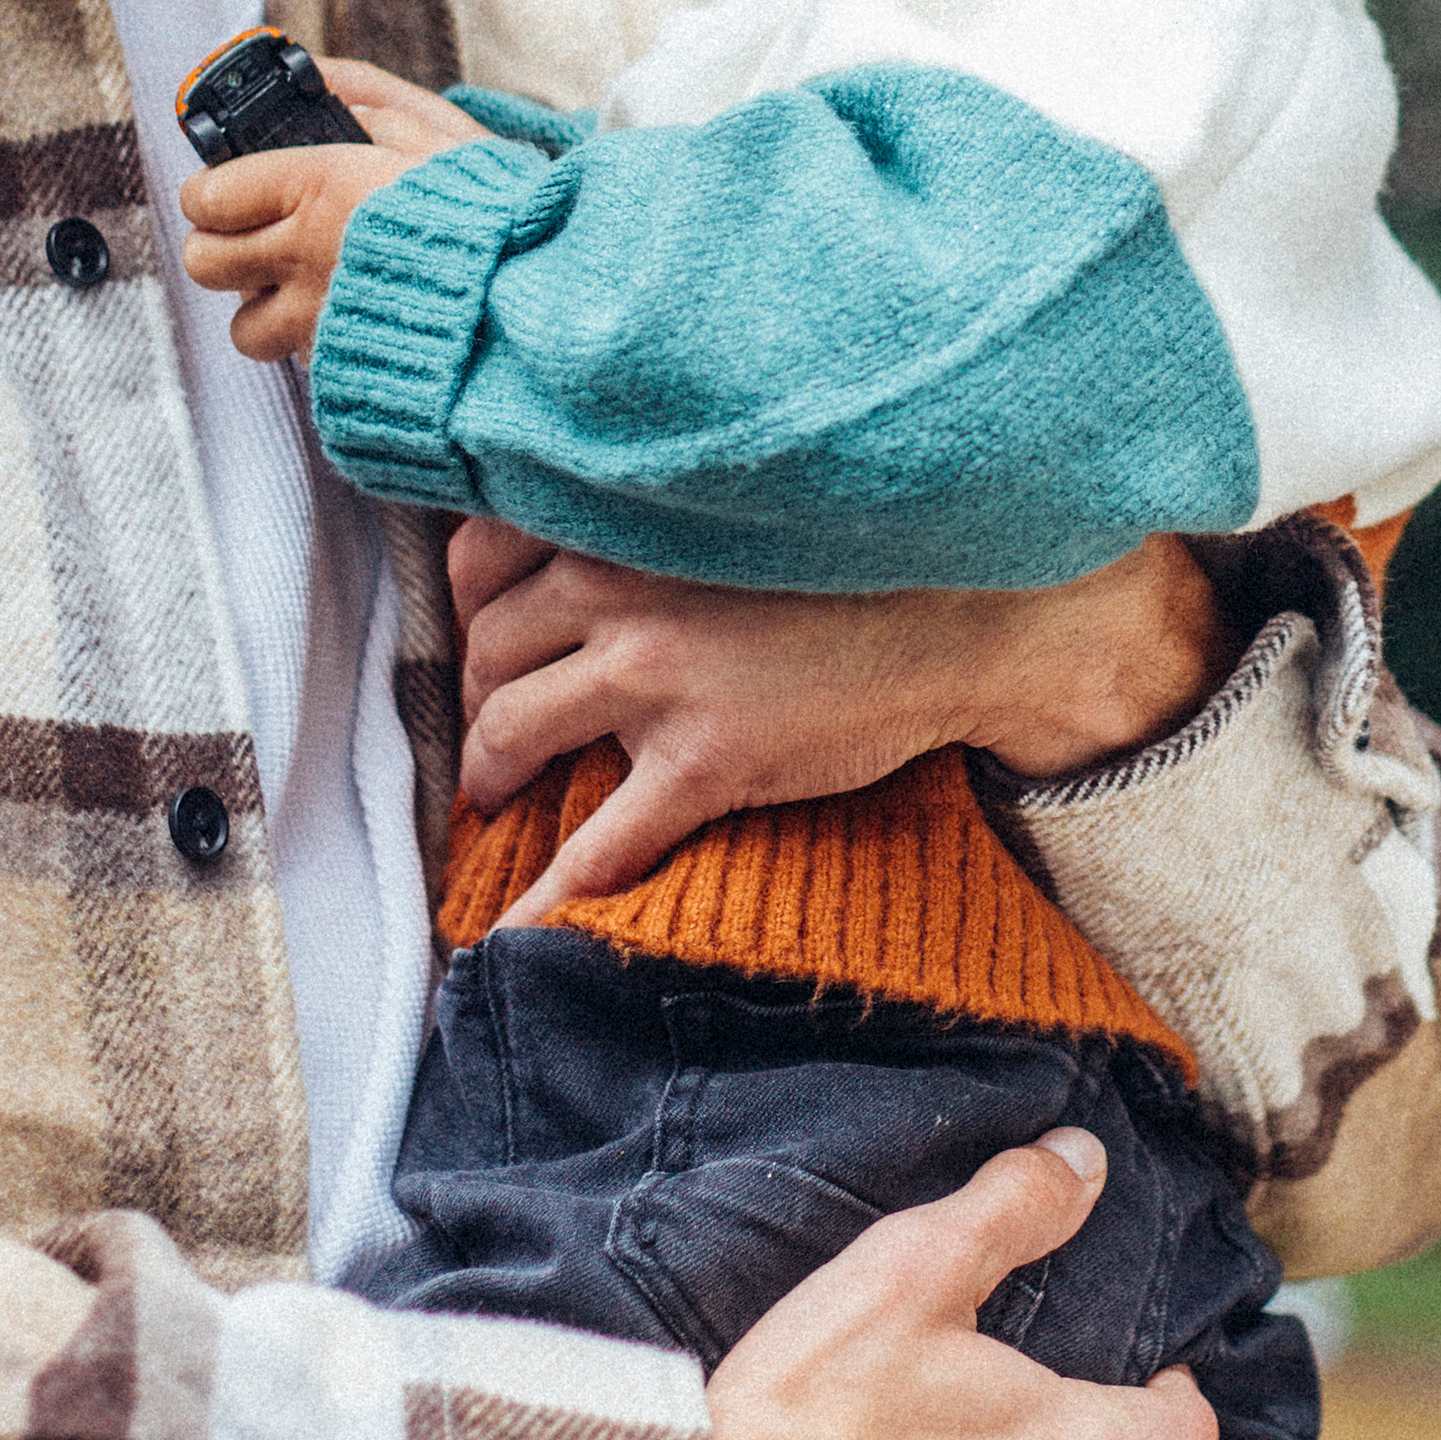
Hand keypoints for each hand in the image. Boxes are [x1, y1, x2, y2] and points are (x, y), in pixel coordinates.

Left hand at [179, 53, 487, 362]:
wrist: (536, 296)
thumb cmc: (497, 208)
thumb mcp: (441, 129)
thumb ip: (372, 98)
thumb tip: (325, 82)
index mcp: (317, 187)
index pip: (209, 197)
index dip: (209, 191)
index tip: (223, 189)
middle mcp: (304, 255)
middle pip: (206, 263)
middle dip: (219, 247)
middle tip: (248, 237)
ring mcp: (320, 319)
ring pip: (244, 328)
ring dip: (261, 307)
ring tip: (296, 290)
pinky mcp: (345, 367)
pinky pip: (299, 361)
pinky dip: (311, 343)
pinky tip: (347, 319)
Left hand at [448, 519, 1247, 910]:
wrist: (968, 615)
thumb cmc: (856, 555)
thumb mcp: (733, 508)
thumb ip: (648, 517)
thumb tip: (573, 551)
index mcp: (626, 515)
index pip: (483, 553)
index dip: (472, 604)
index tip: (484, 631)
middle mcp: (621, 585)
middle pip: (489, 650)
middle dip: (476, 696)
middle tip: (491, 724)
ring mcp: (658, 676)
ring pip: (513, 734)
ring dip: (489, 774)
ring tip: (494, 795)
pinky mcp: (704, 761)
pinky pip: (593, 845)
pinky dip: (539, 894)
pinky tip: (510, 931)